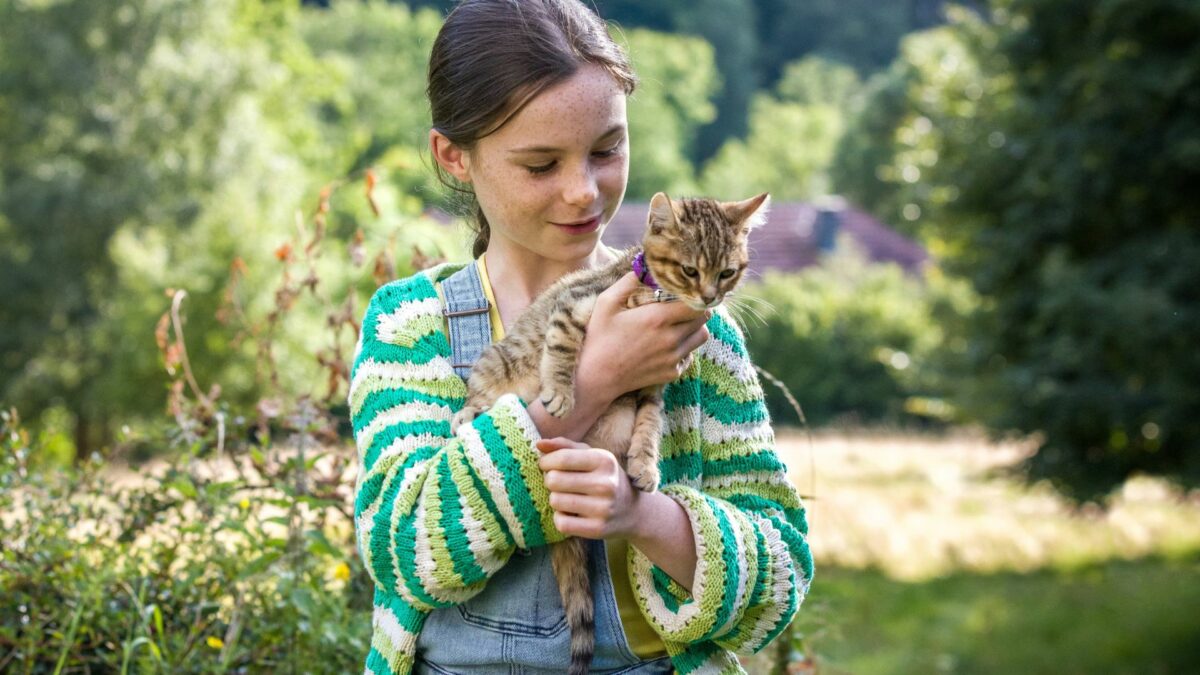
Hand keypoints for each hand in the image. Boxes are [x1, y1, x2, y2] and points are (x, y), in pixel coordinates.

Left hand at [536, 437, 639, 539]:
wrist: (632, 511)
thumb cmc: (605, 478)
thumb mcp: (592, 456)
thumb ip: (565, 446)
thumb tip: (539, 444)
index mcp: (604, 460)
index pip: (562, 458)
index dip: (546, 462)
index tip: (546, 465)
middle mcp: (606, 484)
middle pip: (554, 480)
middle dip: (550, 480)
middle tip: (558, 483)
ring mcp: (603, 508)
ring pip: (555, 501)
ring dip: (555, 499)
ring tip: (567, 497)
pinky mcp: (597, 529)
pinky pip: (561, 523)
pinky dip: (560, 518)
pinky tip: (571, 513)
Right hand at [577, 273, 710, 402]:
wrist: (597, 377)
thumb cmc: (600, 337)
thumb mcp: (607, 302)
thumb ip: (629, 281)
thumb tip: (645, 267)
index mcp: (658, 318)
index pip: (696, 303)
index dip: (692, 296)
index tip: (682, 294)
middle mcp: (671, 339)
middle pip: (704, 319)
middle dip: (695, 310)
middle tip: (679, 308)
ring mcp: (673, 358)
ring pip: (701, 337)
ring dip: (693, 329)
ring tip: (676, 326)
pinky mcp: (672, 373)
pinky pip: (690, 356)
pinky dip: (684, 349)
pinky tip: (665, 346)